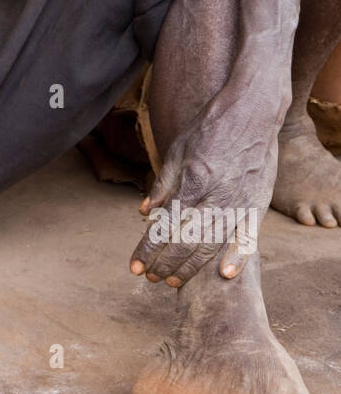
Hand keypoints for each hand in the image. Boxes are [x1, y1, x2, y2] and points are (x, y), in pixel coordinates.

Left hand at [129, 88, 276, 287]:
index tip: (135, 268)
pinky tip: (224, 275)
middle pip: (186, 242)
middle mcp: (216, 196)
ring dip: (190, 267)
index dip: (147, 250)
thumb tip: (142, 213)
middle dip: (165, 264)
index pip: (164, 226)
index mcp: (192, 182)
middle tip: (150, 278)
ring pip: (212, 244)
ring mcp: (239, 201)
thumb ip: (161, 184)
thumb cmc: (210, 128)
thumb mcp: (177, 150)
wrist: (251, 112)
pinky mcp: (258, 203)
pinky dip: (238, 257)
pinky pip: (248, 236)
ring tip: (172, 282)